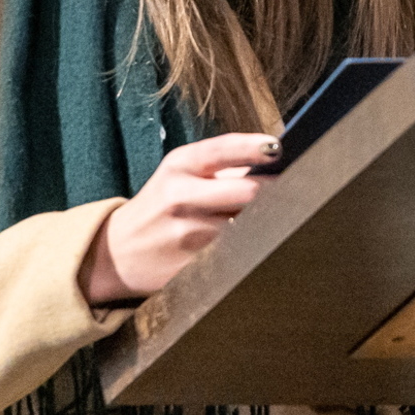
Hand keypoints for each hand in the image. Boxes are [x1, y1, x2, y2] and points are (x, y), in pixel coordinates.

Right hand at [77, 132, 280, 306]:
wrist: (118, 252)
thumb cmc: (160, 207)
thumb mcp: (179, 175)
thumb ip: (223, 167)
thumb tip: (276, 161)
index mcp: (179, 167)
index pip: (221, 150)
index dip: (253, 147)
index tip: (277, 148)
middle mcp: (180, 197)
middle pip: (247, 193)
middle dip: (275, 194)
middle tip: (296, 194)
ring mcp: (186, 235)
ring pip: (249, 228)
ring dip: (269, 226)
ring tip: (278, 223)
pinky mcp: (192, 267)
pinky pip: (238, 257)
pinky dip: (254, 252)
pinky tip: (256, 249)